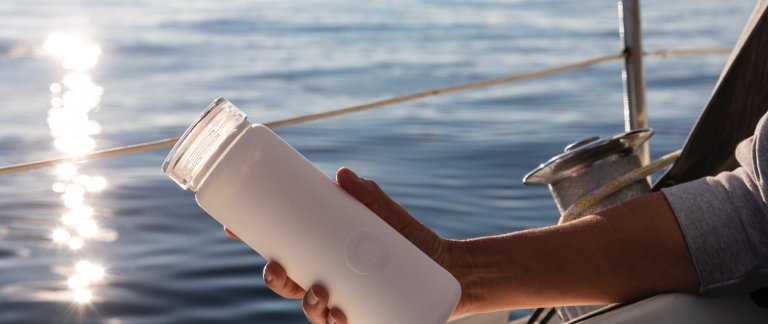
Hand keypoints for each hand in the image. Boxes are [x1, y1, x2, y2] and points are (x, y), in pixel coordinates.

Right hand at [224, 167, 469, 322]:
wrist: (446, 267)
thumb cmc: (411, 239)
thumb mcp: (386, 215)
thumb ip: (368, 195)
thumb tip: (342, 174)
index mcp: (323, 252)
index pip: (282, 248)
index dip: (255, 240)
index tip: (233, 228)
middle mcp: (328, 278)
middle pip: (287, 283)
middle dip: (275, 279)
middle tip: (278, 269)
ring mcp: (344, 300)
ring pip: (312, 309)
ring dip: (307, 305)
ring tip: (320, 294)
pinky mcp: (365, 317)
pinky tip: (338, 318)